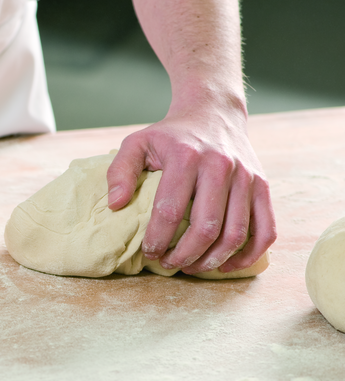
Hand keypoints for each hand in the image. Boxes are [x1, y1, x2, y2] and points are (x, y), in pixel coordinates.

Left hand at [106, 103, 275, 273]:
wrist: (213, 113)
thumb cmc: (171, 135)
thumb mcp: (137, 143)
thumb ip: (120, 172)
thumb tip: (115, 205)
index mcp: (186, 157)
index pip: (170, 210)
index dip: (158, 239)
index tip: (149, 252)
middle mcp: (220, 166)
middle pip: (206, 227)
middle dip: (185, 255)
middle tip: (169, 264)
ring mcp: (247, 177)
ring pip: (235, 233)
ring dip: (212, 259)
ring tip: (192, 267)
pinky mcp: (263, 186)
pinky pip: (266, 229)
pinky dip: (248, 254)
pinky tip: (226, 265)